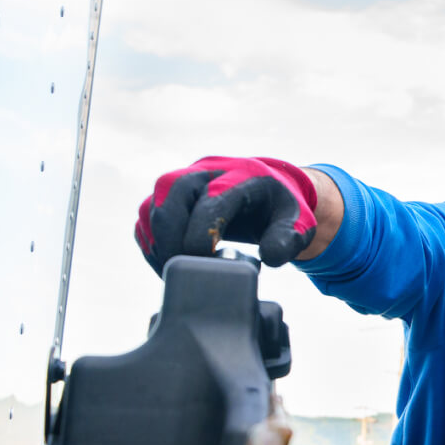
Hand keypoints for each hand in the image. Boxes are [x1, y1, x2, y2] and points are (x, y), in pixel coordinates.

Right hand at [134, 156, 317, 273]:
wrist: (270, 192)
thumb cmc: (281, 209)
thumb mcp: (298, 223)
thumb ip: (288, 239)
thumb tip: (269, 257)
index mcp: (240, 175)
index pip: (210, 200)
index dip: (202, 235)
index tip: (208, 263)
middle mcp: (206, 172)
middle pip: (170, 193)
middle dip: (171, 237)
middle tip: (183, 271)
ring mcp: (185, 182)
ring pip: (153, 205)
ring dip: (157, 243)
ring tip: (174, 272)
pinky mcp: (170, 198)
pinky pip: (147, 219)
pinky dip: (151, 244)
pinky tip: (167, 265)